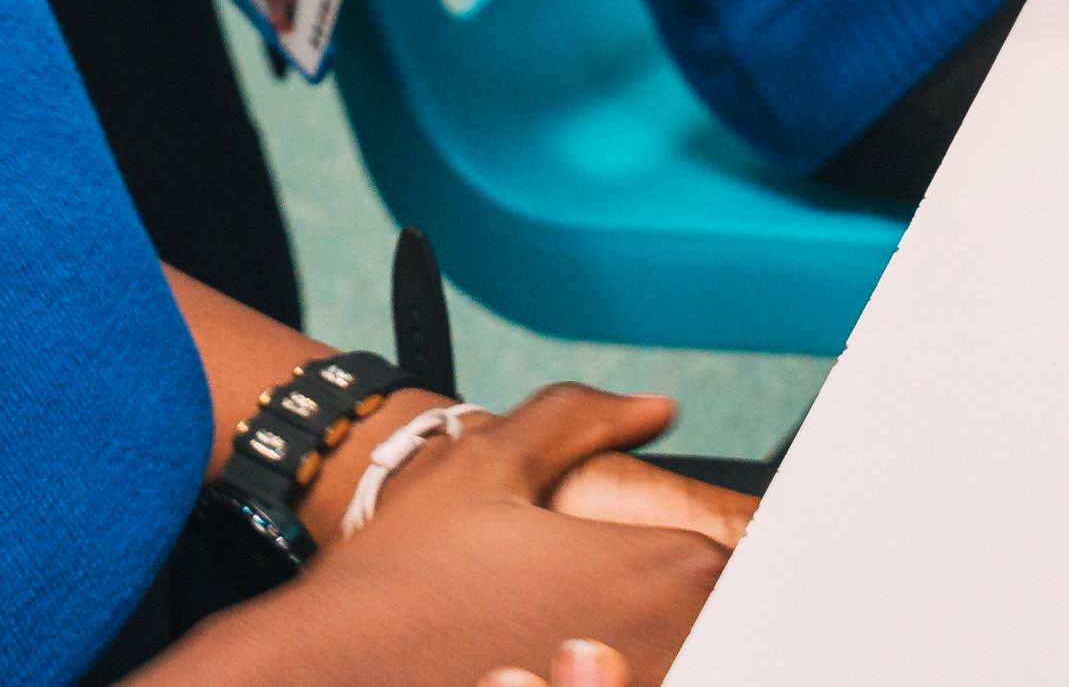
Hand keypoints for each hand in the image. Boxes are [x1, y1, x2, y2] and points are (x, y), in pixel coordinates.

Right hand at [198, 387, 722, 685]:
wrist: (322, 668)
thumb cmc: (401, 575)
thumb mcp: (486, 464)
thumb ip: (579, 419)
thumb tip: (651, 409)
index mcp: (663, 572)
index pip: (747, 568)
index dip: (716, 562)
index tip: (654, 563)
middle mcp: (669, 644)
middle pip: (727, 628)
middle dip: (688, 613)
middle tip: (599, 598)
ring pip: (690, 663)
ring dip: (658, 651)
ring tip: (581, 636)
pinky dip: (618, 679)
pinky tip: (567, 662)